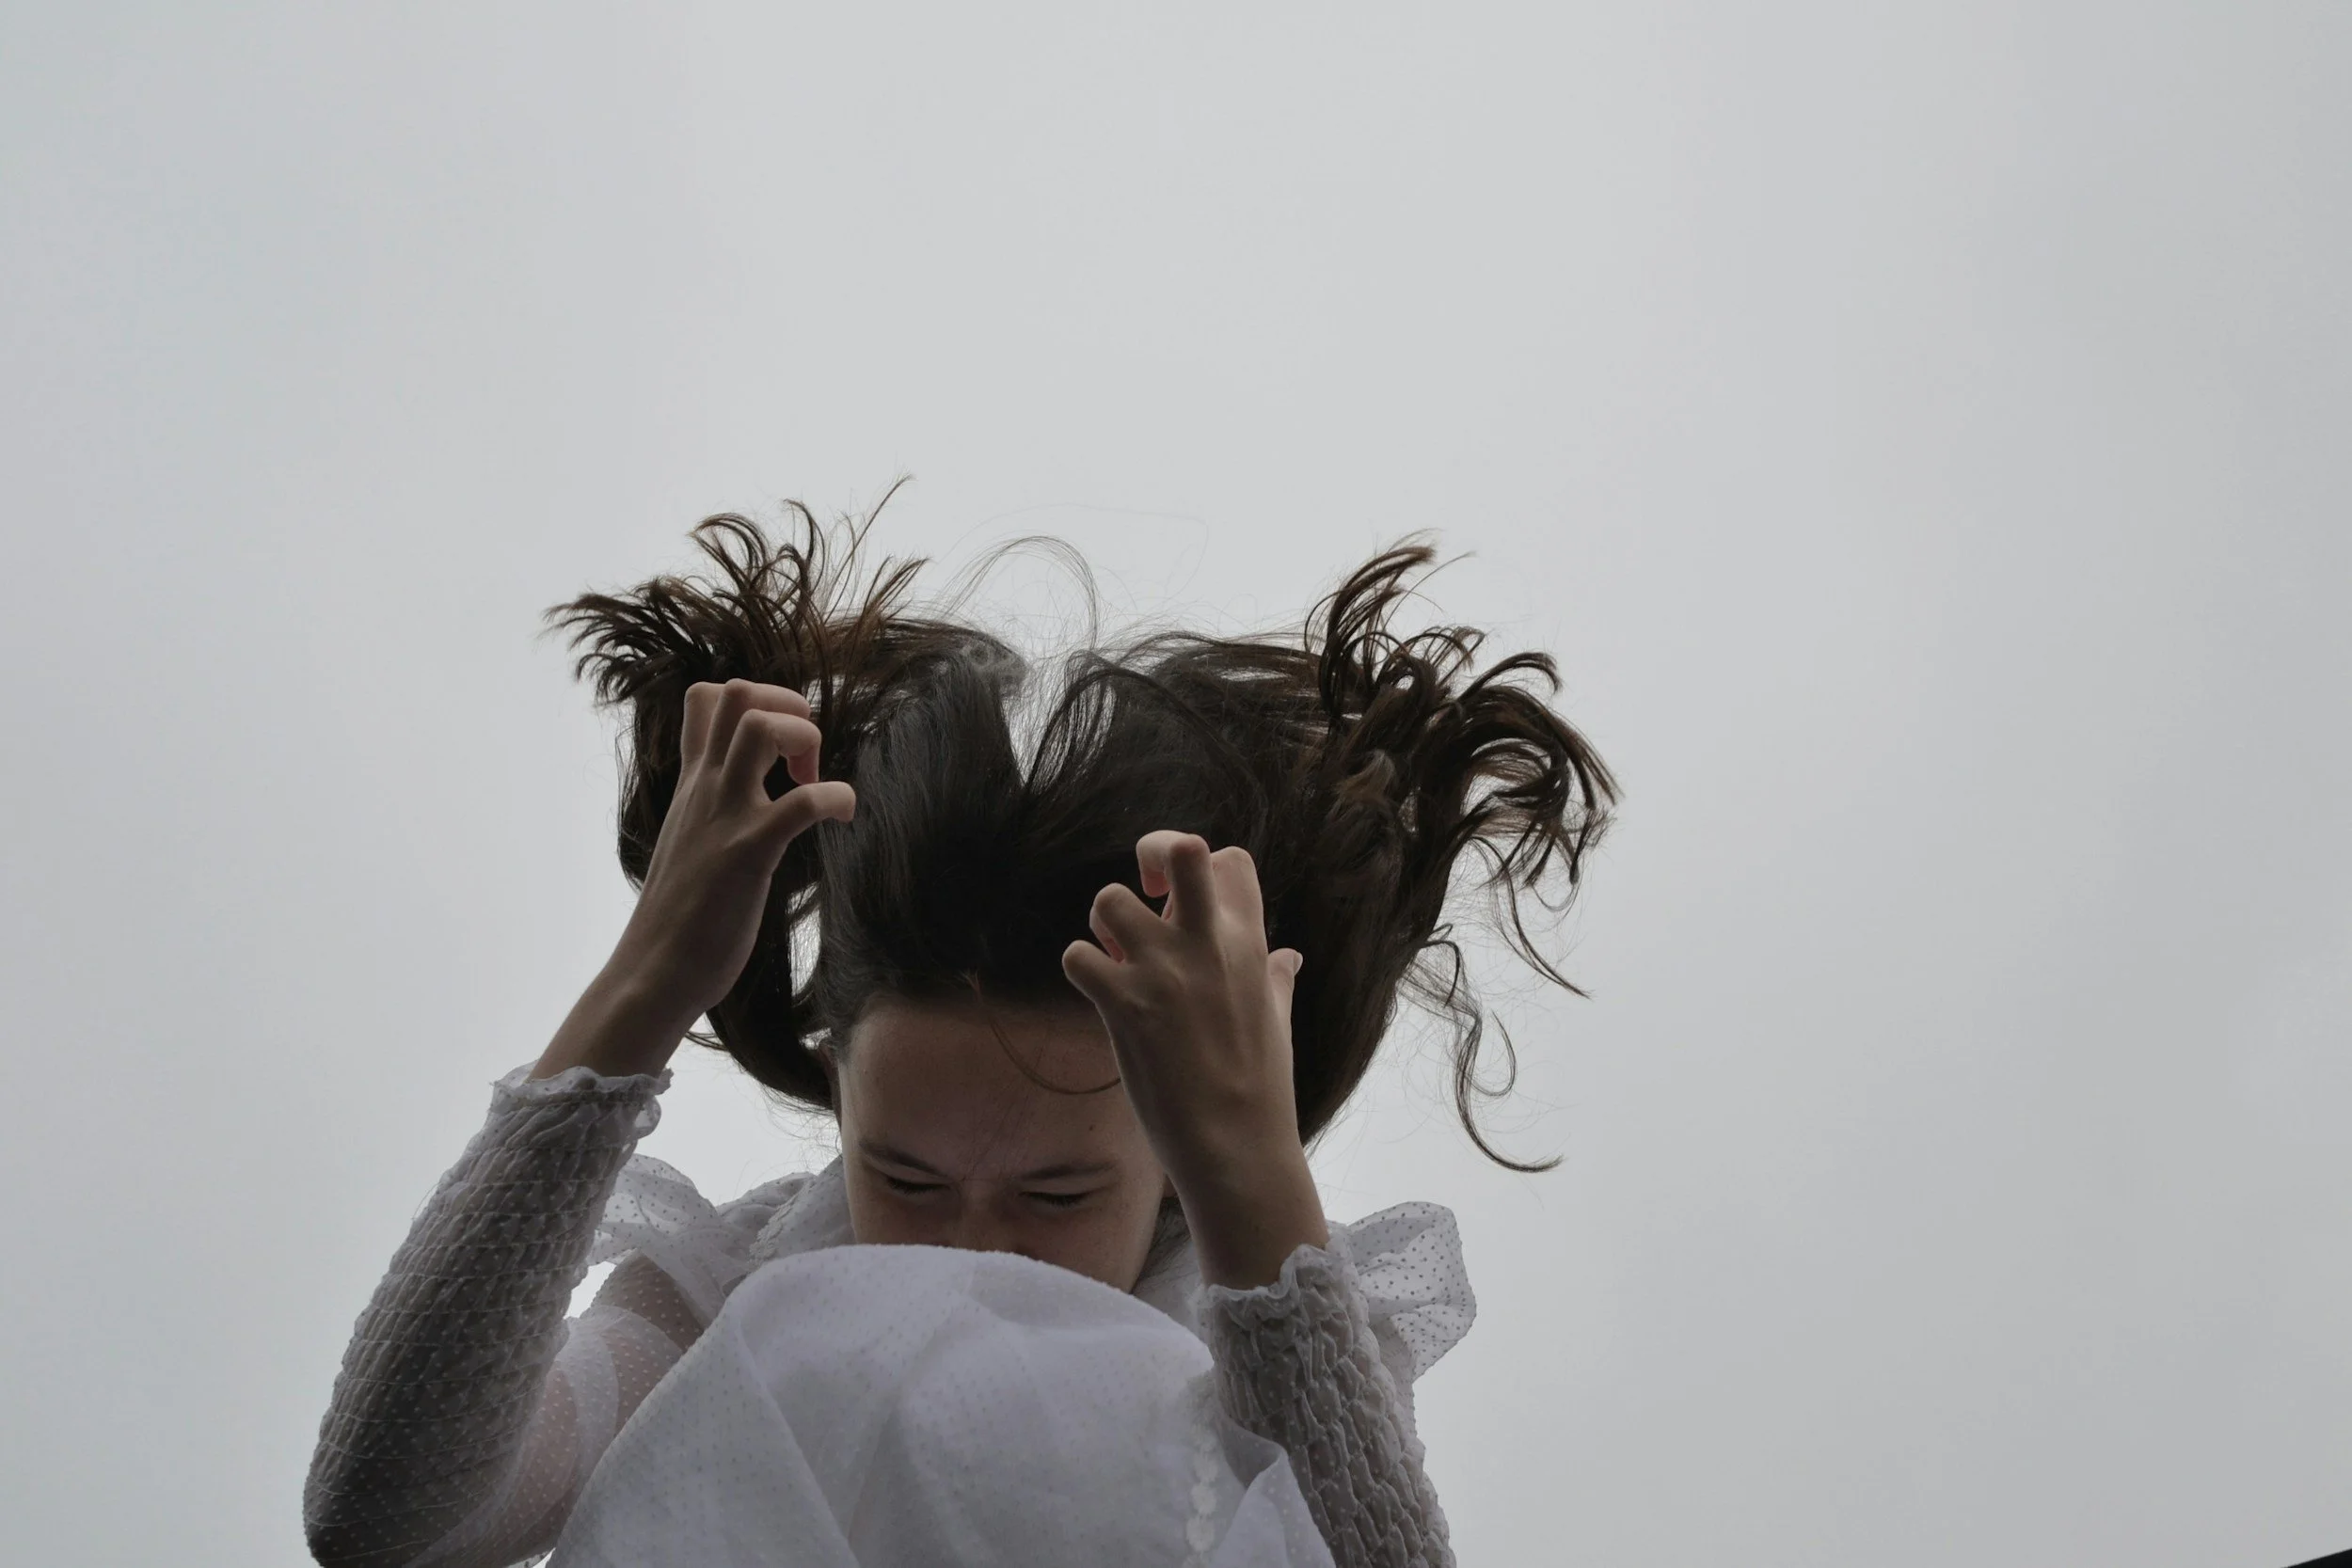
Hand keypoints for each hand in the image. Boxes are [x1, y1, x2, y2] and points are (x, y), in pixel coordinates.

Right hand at [534, 680, 854, 1079]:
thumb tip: (746, 805)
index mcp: (692, 786)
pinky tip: (842, 818)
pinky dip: (836, 798)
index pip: (705, 698)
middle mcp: (704, 790)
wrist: (653, 974)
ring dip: (803, 736)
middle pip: (736, 691)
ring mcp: (723, 818)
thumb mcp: (690, 843)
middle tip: (802, 761)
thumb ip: (711, 812)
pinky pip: (800, 803)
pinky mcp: (747, 854)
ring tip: (814, 781)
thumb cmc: (678, 919)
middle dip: (786, 705)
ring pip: (759, 725)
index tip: (781, 749)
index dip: (757, 700)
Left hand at [1061, 831, 1327, 1287]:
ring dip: (1103, 924)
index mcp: (1249, 943)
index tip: (1188, 903)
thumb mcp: (1278, 1020)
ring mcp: (1165, 973)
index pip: (1229, 859)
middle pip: (1180, 849)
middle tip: (1145, 893)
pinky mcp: (1126, 1006)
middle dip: (1153, 853)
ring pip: (1108, 899)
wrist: (1238, 1147)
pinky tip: (1100, 995)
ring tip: (1116, 958)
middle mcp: (1206, 946)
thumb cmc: (1261, 1087)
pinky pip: (1079, 955)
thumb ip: (1277, 979)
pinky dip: (1081, 969)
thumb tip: (1289, 957)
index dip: (1201, 867)